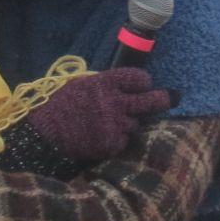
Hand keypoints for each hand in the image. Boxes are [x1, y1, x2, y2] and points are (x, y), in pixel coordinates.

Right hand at [27, 68, 175, 163]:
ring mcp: (115, 123)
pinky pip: (124, 140)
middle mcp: (115, 102)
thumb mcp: (80, 85)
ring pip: (135, 124)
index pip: (138, 78)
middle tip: (173, 98)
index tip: (144, 84)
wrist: (46, 136)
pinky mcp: (112, 142)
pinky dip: (116, 140)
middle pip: (151, 100)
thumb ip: (103, 84)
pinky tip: (100, 138)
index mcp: (105, 82)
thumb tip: (122, 86)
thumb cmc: (59, 107)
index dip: (143, 82)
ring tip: (106, 125)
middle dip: (164, 99)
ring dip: (127, 124)